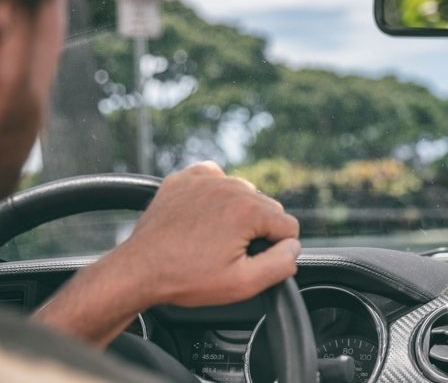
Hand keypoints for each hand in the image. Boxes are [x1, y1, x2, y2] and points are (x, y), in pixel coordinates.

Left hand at [117, 161, 300, 306]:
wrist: (138, 271)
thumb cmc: (186, 278)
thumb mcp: (243, 284)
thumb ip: (281, 264)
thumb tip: (294, 247)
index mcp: (248, 210)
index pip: (289, 227)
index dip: (274, 249)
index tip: (249, 261)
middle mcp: (230, 187)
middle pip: (268, 209)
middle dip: (256, 231)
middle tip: (228, 253)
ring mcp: (206, 179)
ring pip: (244, 194)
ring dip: (237, 213)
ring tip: (212, 238)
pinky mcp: (185, 178)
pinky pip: (216, 179)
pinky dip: (215, 195)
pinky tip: (204, 215)